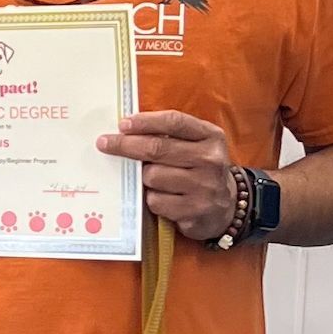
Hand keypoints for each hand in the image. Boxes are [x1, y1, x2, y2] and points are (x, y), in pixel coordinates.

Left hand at [96, 111, 237, 242]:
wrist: (227, 208)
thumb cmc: (201, 171)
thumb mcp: (198, 146)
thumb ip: (172, 136)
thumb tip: (127, 130)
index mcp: (211, 137)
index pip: (174, 122)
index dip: (145, 122)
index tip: (122, 124)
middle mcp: (210, 160)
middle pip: (157, 149)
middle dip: (126, 145)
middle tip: (105, 143)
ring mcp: (203, 187)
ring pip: (153, 176)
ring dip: (144, 179)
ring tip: (154, 180)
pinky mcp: (194, 211)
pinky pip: (156, 201)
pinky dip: (152, 199)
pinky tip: (162, 198)